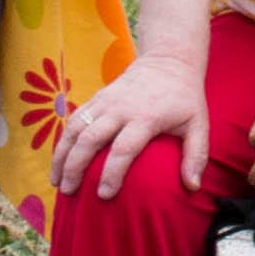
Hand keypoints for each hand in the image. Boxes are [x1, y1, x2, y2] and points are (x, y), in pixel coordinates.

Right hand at [55, 44, 203, 198]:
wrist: (167, 61)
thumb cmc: (184, 99)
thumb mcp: (198, 123)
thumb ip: (196, 155)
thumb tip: (192, 187)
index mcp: (146, 117)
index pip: (124, 148)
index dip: (112, 172)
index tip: (104, 194)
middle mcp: (120, 109)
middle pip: (90, 139)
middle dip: (76, 166)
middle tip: (69, 192)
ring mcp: (105, 101)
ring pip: (75, 128)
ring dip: (62, 155)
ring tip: (56, 181)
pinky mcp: (96, 98)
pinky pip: (73, 120)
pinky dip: (62, 140)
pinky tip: (58, 162)